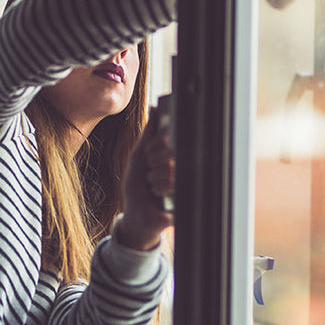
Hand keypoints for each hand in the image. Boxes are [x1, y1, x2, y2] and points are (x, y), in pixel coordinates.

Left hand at [113, 108, 174, 250]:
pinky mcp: (187, 193)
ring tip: (153, 187)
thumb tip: (155, 108)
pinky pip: (175, 185)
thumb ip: (148, 134)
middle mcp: (180, 163)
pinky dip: (161, 190)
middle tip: (150, 174)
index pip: (169, 138)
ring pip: (171, 170)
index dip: (157, 146)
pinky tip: (160, 196)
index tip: (149, 156)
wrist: (139, 216)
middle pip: (170, 153)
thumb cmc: (137, 188)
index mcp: (170, 152)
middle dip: (153, 165)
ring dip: (155, 180)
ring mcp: (184, 178)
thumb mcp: (138, 157)